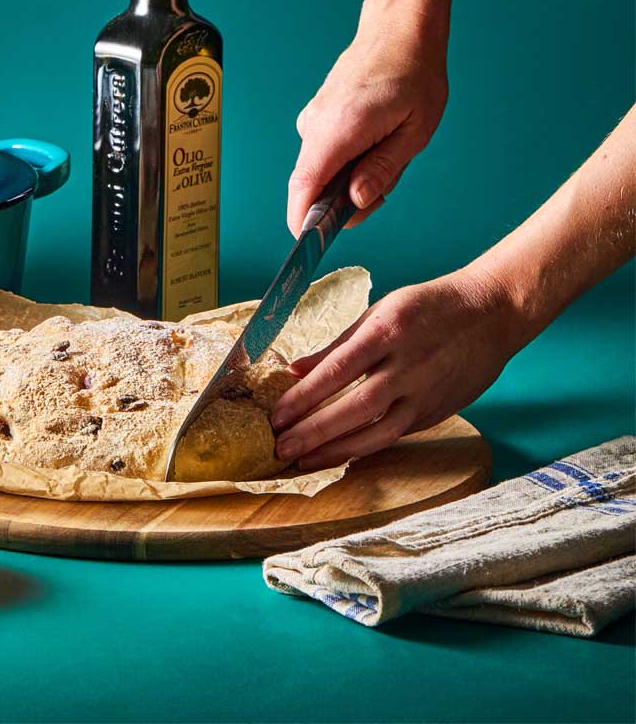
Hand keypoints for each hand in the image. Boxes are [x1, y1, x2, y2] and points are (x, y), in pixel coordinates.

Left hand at [270, 268, 518, 468]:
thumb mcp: (380, 311)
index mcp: (388, 331)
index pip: (336, 370)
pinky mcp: (436, 412)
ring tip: (303, 461)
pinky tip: (339, 454)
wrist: (492, 314)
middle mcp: (407, 366)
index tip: (276, 415)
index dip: (303, 397)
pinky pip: (395, 435)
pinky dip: (364, 447)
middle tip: (281, 447)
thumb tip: (295, 369)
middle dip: (313, 432)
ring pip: (377, 433)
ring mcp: (425, 393)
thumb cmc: (429, 307)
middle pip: (353, 408)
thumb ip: (337, 344)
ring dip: (336, 451)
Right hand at [287, 9, 448, 234]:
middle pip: (310, 185)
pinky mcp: (316, 116)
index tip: (309, 246)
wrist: (399, 28)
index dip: (302, 222)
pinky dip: (343, 162)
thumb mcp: (415, 131)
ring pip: (319, 170)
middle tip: (381, 191)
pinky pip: (322, 154)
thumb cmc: (414, 74)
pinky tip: (372, 145)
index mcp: (339, 130)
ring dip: (346, 180)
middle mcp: (316, 125)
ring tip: (386, 153)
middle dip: (338, 203)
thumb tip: (355, 202)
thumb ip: (382, 171)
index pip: (304, 187)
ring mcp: (313, 119)